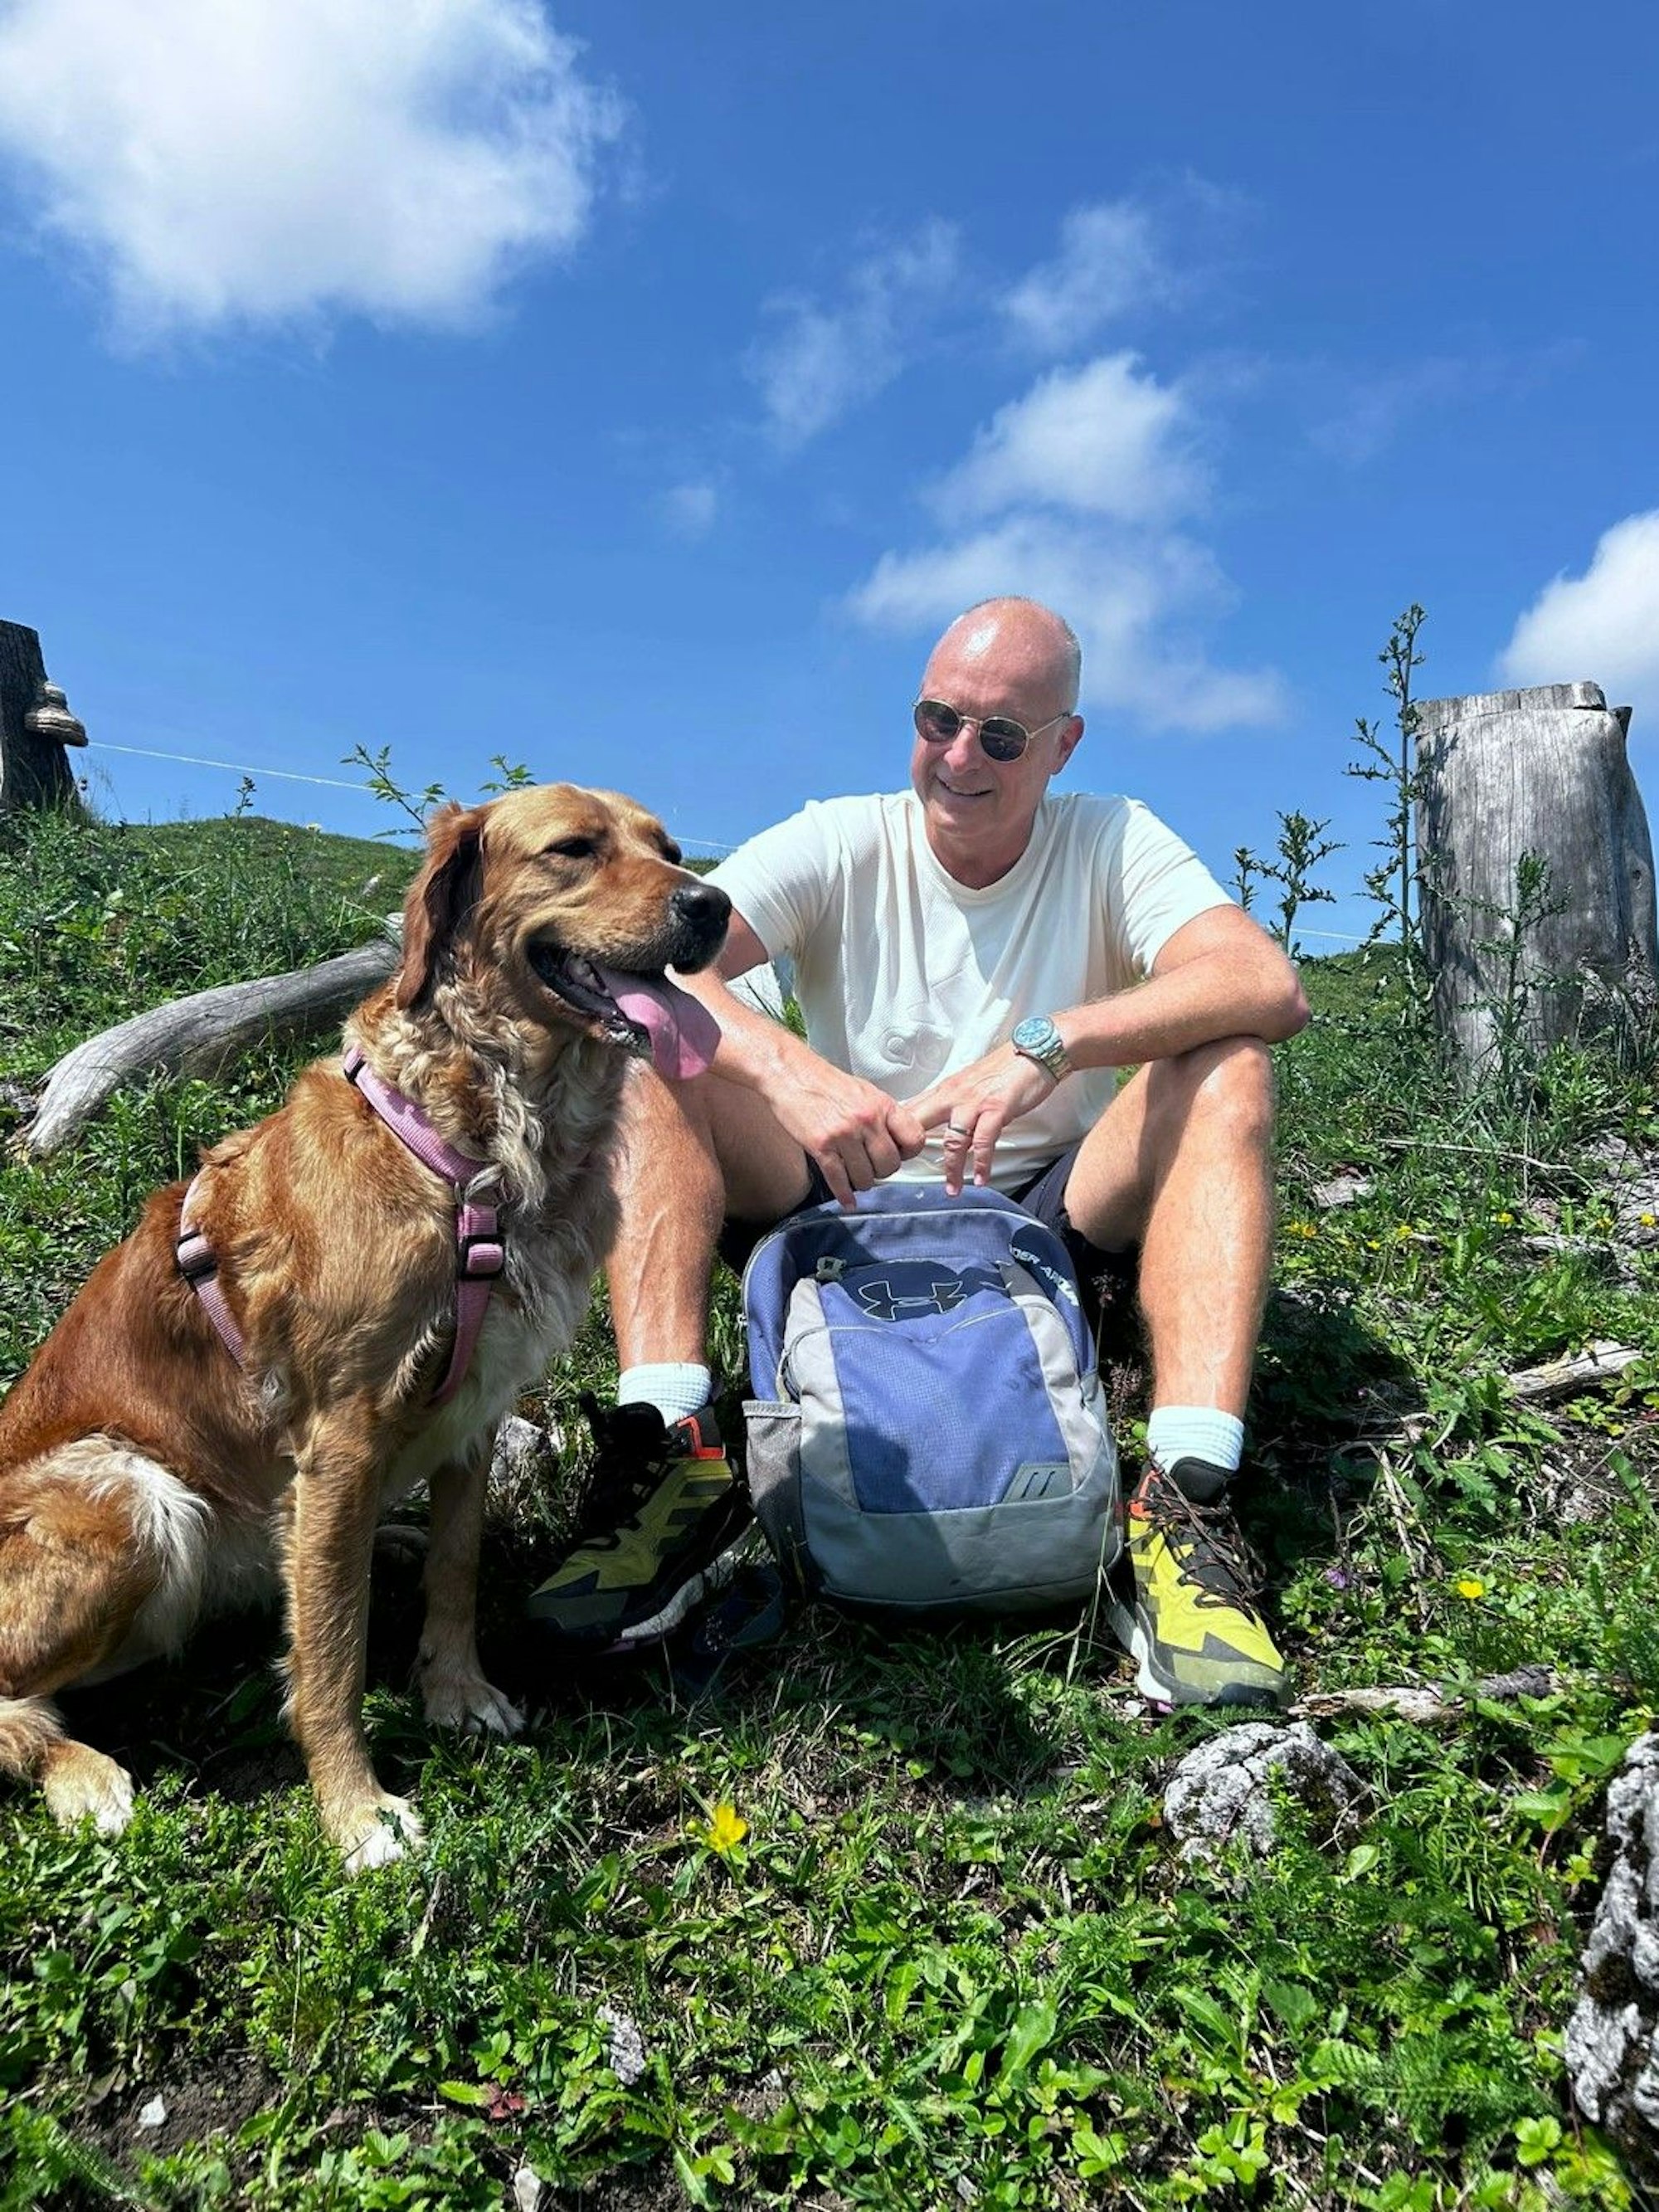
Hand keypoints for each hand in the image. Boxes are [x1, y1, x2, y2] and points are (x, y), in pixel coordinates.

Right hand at [772, 1049, 925, 1208]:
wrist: (791, 1074)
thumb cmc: (825, 1082)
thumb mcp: (865, 1092)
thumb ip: (883, 1116)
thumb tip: (896, 1140)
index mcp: (881, 1105)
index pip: (913, 1139)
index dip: (908, 1153)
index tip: (900, 1155)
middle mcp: (866, 1120)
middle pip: (890, 1165)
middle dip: (882, 1172)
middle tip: (873, 1167)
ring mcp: (844, 1135)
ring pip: (865, 1177)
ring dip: (861, 1182)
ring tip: (855, 1175)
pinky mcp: (821, 1147)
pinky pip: (839, 1180)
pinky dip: (843, 1194)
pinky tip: (846, 1199)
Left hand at [910, 1047, 1057, 1196]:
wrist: (1034, 1051)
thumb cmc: (1003, 1069)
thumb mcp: (969, 1084)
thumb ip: (952, 1105)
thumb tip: (940, 1126)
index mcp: (945, 1090)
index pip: (911, 1110)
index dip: (897, 1131)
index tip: (891, 1152)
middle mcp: (954, 1095)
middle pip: (921, 1123)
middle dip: (911, 1150)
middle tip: (907, 1174)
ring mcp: (974, 1103)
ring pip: (953, 1140)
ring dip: (952, 1169)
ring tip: (952, 1189)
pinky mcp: (996, 1109)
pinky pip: (984, 1141)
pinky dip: (982, 1163)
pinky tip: (981, 1178)